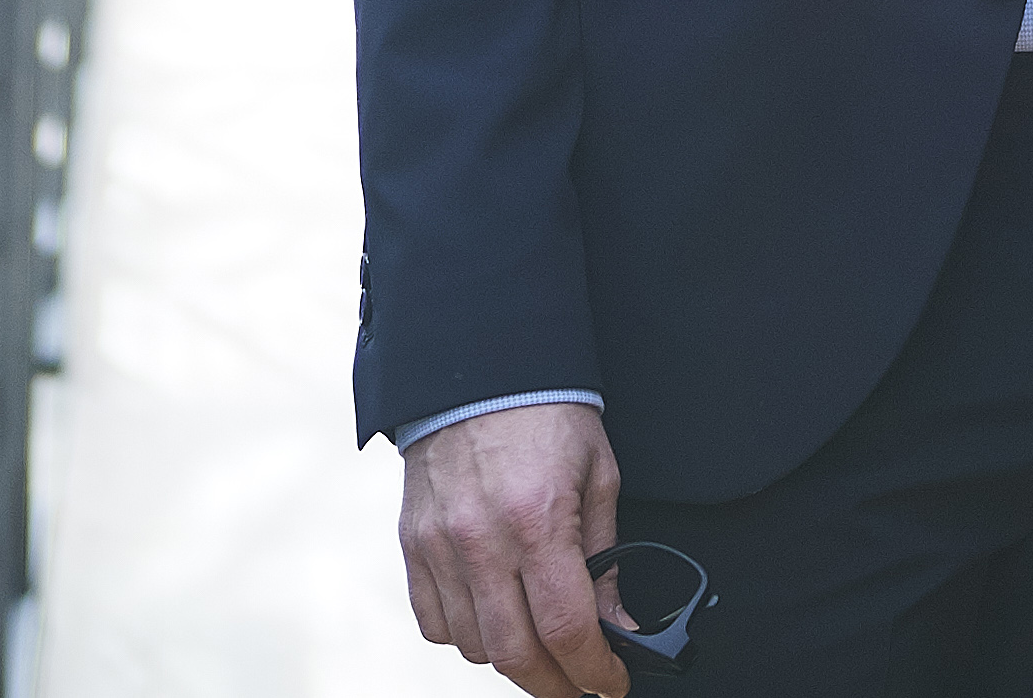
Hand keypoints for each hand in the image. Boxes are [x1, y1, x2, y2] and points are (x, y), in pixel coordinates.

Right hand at [399, 401, 629, 697]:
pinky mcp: (413, 544)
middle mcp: (481, 539)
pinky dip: (466, 637)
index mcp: (537, 519)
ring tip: (541, 647)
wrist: (478, 365)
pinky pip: (434, 622)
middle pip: (515, 654)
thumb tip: (619, 628)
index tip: (611, 682)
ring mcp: (439, 545)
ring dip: (512, 660)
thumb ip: (606, 560)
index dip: (595, 671)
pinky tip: (494, 619)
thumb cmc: (545, 413)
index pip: (566, 629)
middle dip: (556, 685)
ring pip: (473, 646)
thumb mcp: (598, 477)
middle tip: (580, 685)